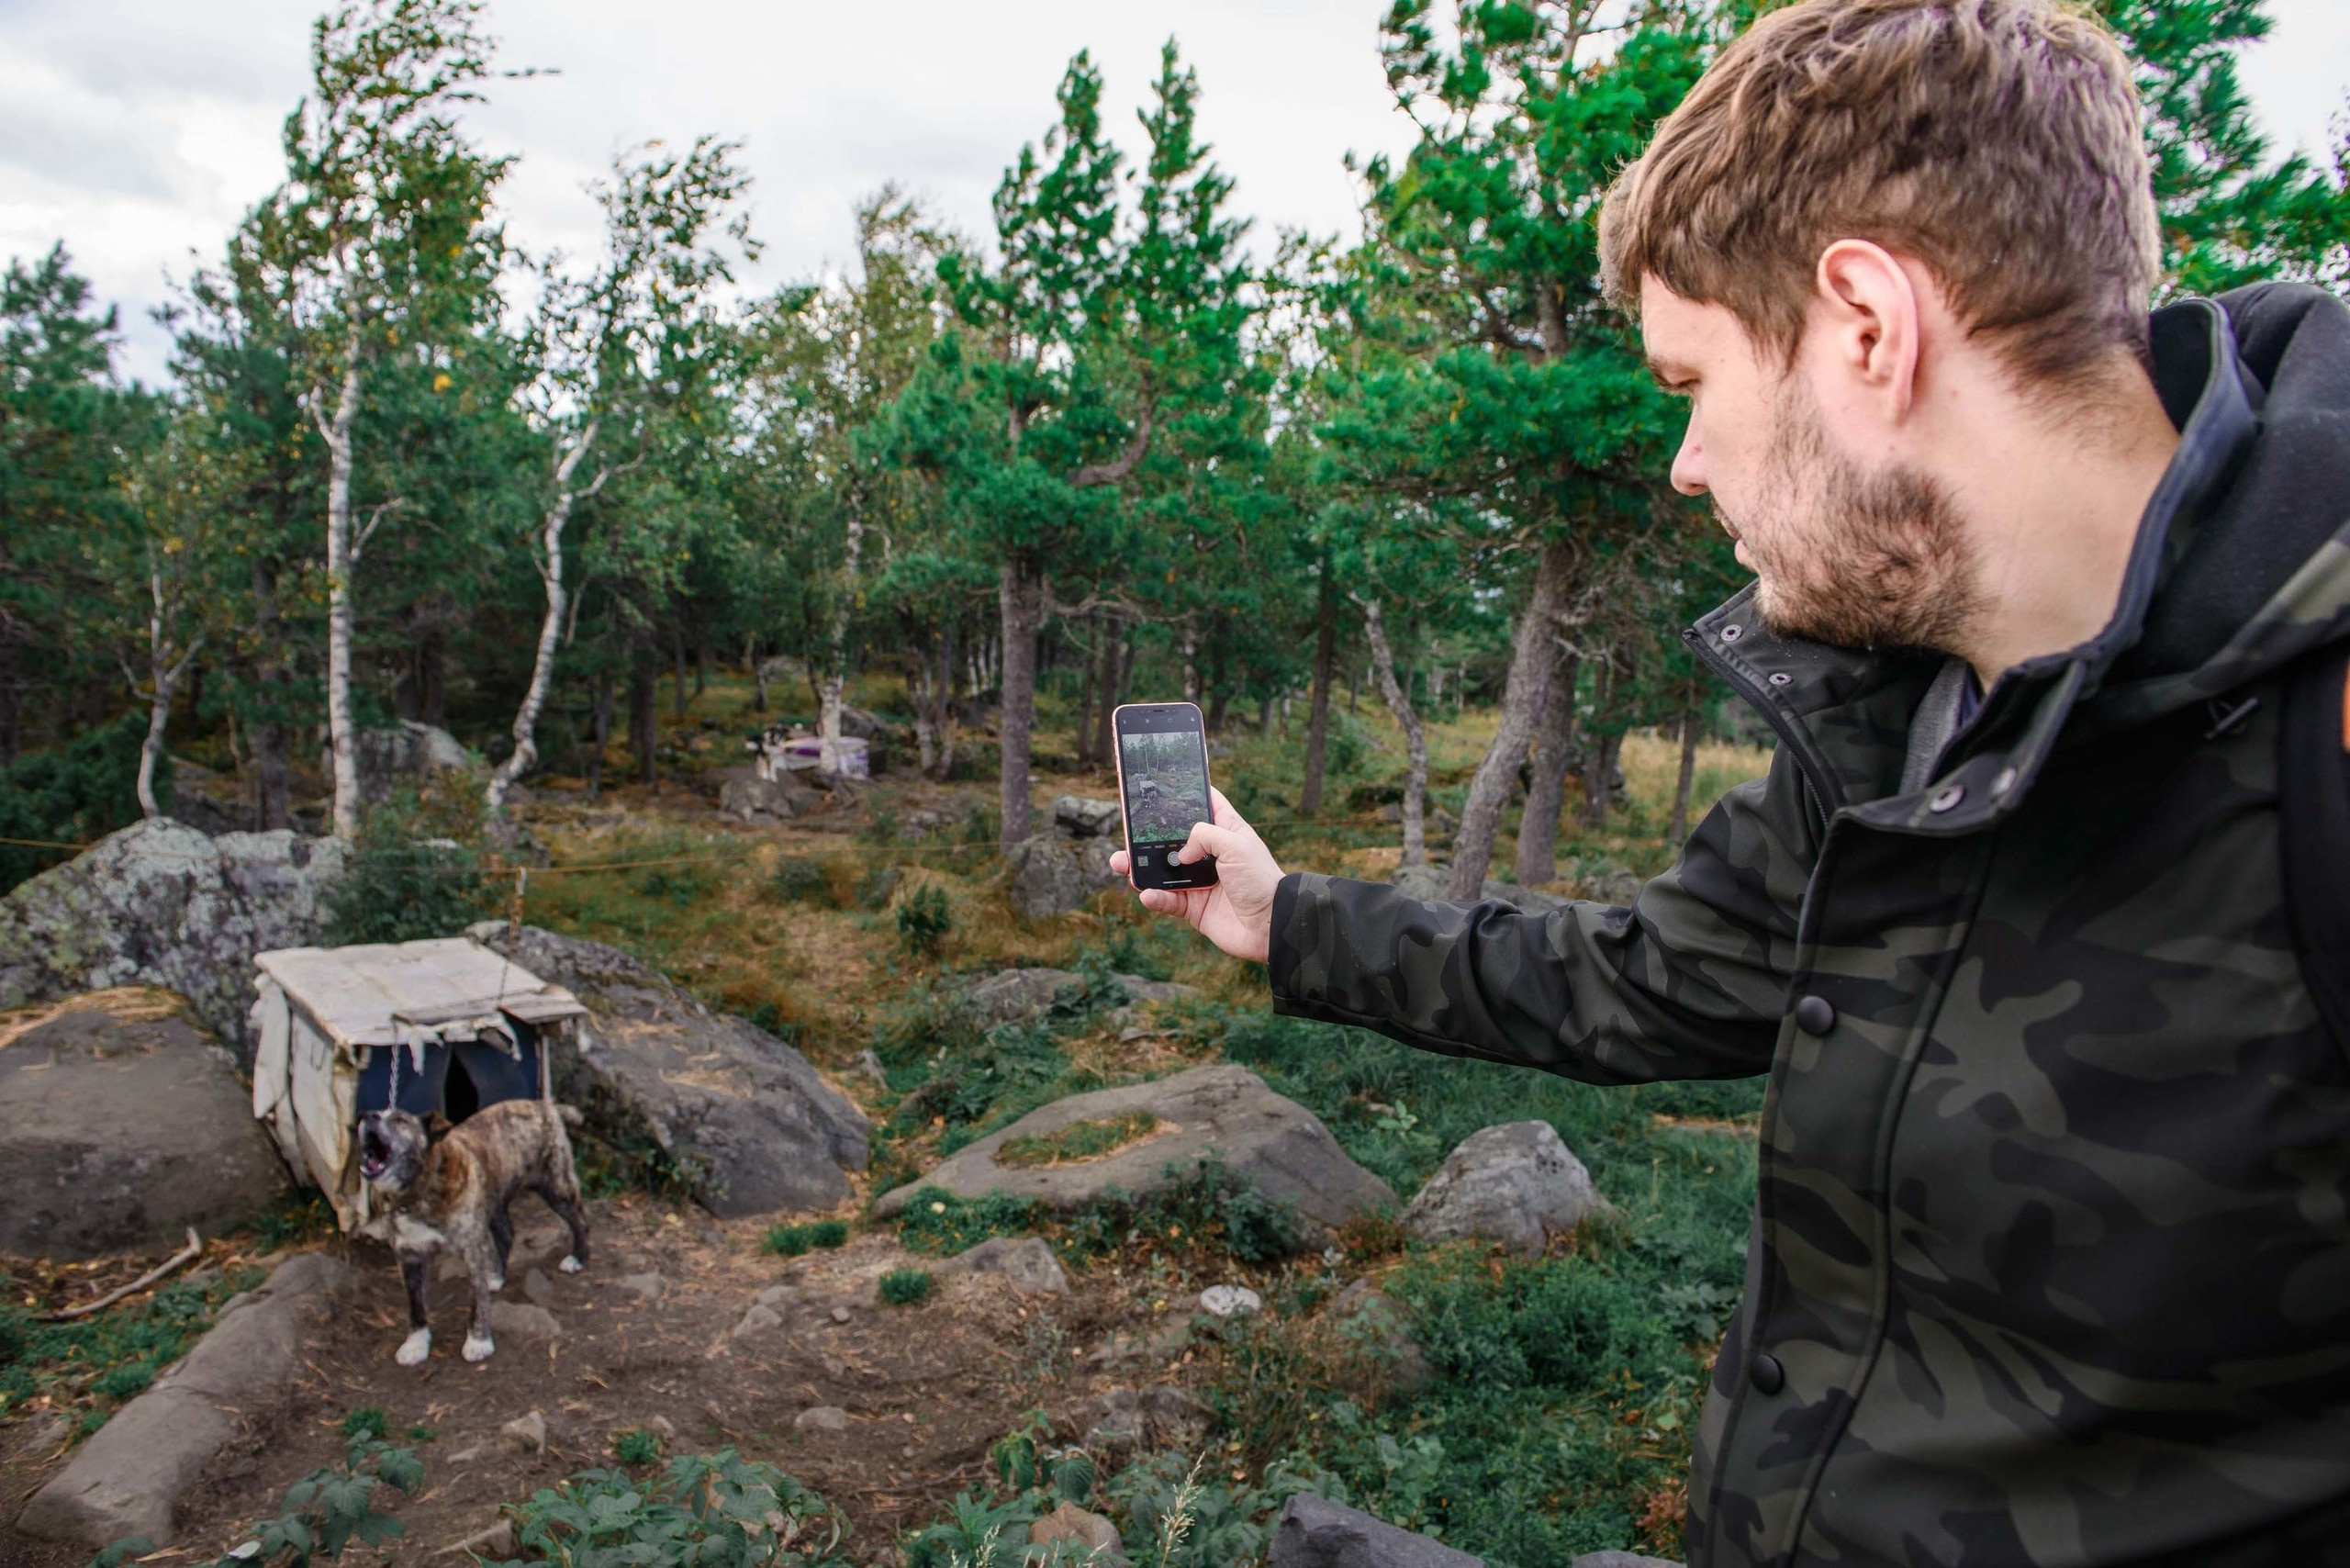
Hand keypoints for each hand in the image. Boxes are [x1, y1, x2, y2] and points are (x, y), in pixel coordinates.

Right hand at [1109, 786, 1281, 964]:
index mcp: (1225, 832)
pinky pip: (1167, 900)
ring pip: (1163, 871)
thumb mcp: (1235, 843)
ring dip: (1141, 868)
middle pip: (1173, 841)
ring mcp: (1200, 882)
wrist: (1270, 925)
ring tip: (1121, 863)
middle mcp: (1210, 855)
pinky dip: (1155, 897)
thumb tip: (1180, 853)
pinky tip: (1146, 894)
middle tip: (1128, 834)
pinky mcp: (1194, 907)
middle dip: (1148, 838)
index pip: (1204, 807)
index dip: (1185, 796)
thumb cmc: (1260, 879)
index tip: (1162, 787)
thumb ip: (1203, 835)